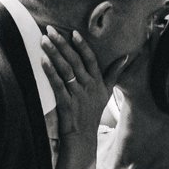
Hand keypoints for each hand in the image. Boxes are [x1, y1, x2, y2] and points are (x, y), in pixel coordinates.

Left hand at [41, 25, 108, 168]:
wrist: (83, 138)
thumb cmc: (92, 114)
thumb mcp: (106, 93)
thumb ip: (114, 73)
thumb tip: (126, 57)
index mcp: (98, 83)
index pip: (91, 60)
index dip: (82, 46)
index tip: (73, 32)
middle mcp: (89, 87)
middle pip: (76, 61)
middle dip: (62, 44)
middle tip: (50, 29)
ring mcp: (78, 96)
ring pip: (66, 70)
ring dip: (54, 53)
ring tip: (43, 40)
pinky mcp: (67, 104)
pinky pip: (58, 84)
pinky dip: (50, 72)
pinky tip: (42, 60)